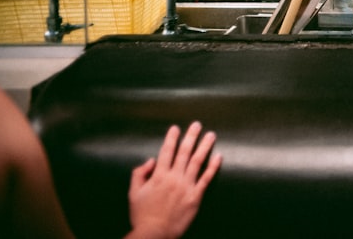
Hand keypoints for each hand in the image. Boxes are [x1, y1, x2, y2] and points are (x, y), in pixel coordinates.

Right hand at [127, 122, 221, 238]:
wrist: (154, 233)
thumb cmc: (142, 215)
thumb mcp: (133, 193)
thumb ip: (139, 174)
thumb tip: (150, 160)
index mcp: (159, 176)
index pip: (166, 152)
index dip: (171, 138)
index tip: (176, 128)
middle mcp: (174, 177)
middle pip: (184, 152)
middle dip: (191, 136)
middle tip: (197, 124)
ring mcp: (186, 186)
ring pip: (197, 161)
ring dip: (204, 146)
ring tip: (211, 135)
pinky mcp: (195, 196)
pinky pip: (206, 179)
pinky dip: (213, 166)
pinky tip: (218, 156)